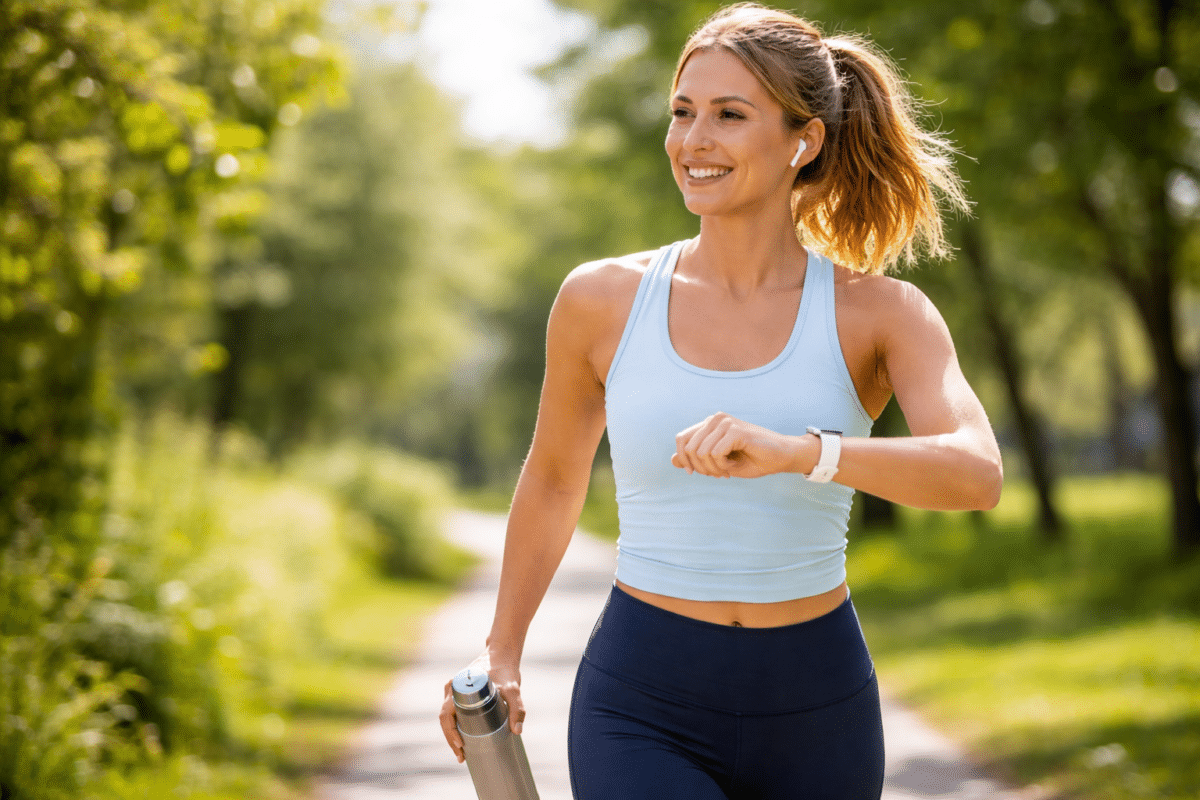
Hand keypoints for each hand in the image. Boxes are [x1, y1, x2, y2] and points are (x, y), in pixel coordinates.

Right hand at [440, 649, 523, 762]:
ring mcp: (455, 689)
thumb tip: (517, 731)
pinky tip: (463, 736)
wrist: (503, 653)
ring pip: (447, 716)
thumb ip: (517, 709)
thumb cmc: (505, 670)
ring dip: (452, 734)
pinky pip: (453, 710)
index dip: (450, 734)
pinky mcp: (461, 691)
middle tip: (462, 757)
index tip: (460, 746)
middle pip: (445, 719)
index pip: (446, 716)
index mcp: (457, 687)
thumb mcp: (513, 689)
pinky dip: (455, 725)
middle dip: (451, 739)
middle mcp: (452, 688)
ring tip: (462, 751)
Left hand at [671, 412, 811, 478]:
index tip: (693, 473)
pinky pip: (715, 453)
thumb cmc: (751, 460)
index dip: (684, 459)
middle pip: (689, 448)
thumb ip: (695, 459)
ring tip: (727, 470)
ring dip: (713, 468)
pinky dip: (722, 465)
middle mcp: (715, 419)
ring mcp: (725, 422)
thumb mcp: (718, 463)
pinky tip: (733, 464)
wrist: (781, 458)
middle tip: (717, 474)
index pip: (681, 439)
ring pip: (701, 452)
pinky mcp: (735, 429)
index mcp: (709, 424)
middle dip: (700, 468)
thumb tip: (672, 460)